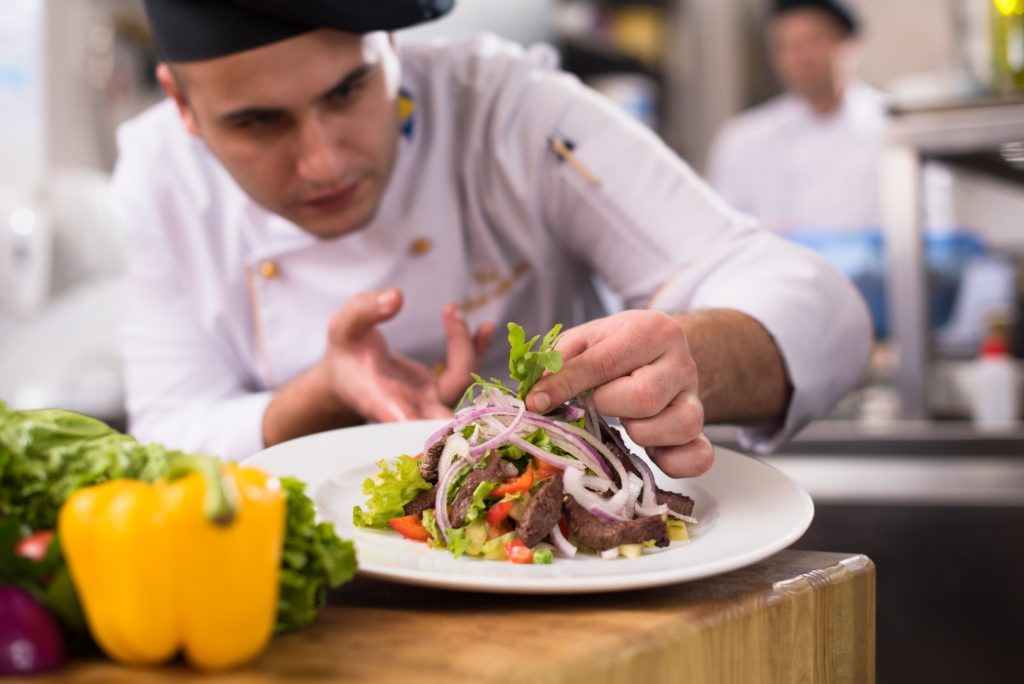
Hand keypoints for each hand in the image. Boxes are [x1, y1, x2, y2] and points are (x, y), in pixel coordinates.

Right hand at [321, 289, 494, 421]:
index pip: (402, 417)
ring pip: (462, 385)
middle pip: (444, 404)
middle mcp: (408, 408)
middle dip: (461, 368)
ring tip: (453, 310)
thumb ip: (363, 311)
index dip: (425, 417)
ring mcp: (428, 401)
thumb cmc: (345, 353)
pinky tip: (484, 327)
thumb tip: (396, 297)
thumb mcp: (343, 327)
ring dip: (468, 349)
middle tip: (455, 322)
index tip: (442, 405)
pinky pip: (466, 374)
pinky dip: (476, 351)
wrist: (349, 373)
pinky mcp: (440, 390)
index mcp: (379, 400)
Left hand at [525, 310, 711, 477]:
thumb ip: (559, 361)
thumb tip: (535, 397)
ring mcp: (695, 398)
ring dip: (641, 432)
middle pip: (645, 397)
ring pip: (678, 425)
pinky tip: (653, 454)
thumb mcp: (588, 340)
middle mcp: (681, 362)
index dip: (564, 386)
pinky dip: (675, 463)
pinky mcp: (700, 431)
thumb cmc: (618, 347)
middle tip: (599, 402)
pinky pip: (700, 455)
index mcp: (651, 330)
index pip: (604, 363)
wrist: (662, 350)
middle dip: (609, 406)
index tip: (537, 402)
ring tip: (626, 422)